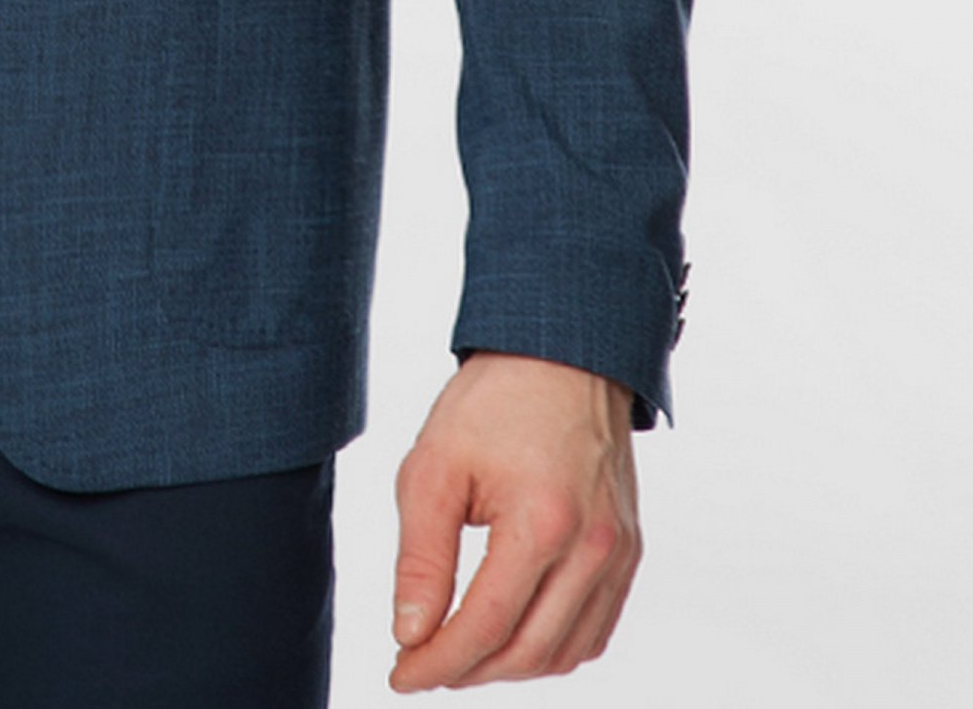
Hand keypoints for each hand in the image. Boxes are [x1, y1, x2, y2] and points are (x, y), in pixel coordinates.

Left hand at [388, 352, 640, 688]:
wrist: (562, 353)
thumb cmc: (493, 400)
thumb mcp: (435, 466)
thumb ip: (421, 558)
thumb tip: (410, 633)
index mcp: (543, 524)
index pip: (485, 627)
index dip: (436, 662)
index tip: (398, 674)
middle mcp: (593, 549)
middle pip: (526, 652)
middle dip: (466, 671)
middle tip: (420, 664)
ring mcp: (618, 554)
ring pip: (564, 653)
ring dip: (508, 666)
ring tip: (459, 652)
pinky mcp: (629, 552)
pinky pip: (593, 630)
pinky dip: (550, 647)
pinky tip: (510, 635)